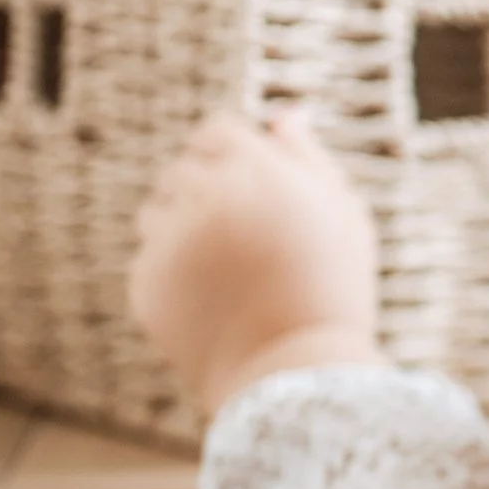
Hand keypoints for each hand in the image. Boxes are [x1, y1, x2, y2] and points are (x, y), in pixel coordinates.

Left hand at [129, 111, 382, 415]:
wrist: (297, 372)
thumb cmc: (332, 288)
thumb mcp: (342, 214)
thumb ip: (308, 157)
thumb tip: (281, 116)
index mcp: (255, 170)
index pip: (216, 132)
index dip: (235, 158)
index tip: (256, 192)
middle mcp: (204, 194)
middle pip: (183, 170)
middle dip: (209, 194)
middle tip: (249, 242)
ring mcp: (169, 239)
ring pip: (158, 212)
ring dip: (183, 229)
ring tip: (230, 274)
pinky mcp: (145, 282)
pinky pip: (152, 262)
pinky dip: (176, 278)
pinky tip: (214, 304)